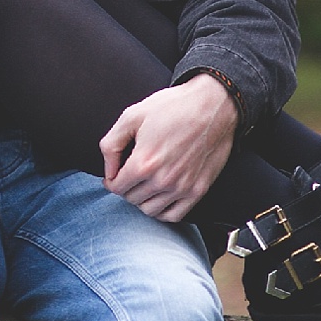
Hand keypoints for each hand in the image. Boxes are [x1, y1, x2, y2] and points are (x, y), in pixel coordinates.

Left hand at [99, 74, 237, 221]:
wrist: (212, 105)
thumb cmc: (172, 107)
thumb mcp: (131, 116)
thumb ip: (111, 145)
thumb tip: (108, 171)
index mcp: (143, 162)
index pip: (116, 187)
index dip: (111, 180)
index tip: (114, 174)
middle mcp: (163, 180)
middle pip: (131, 199)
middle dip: (126, 188)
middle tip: (130, 174)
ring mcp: (182, 187)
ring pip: (150, 210)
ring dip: (142, 199)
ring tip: (144, 184)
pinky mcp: (199, 190)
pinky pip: (174, 215)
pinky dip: (163, 210)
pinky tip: (160, 196)